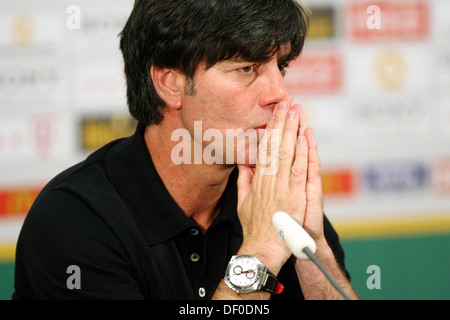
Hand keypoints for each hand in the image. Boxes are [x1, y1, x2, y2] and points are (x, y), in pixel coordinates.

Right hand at [236, 99, 323, 273]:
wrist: (260, 248)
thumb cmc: (254, 228)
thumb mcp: (242, 202)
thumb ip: (243, 181)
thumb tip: (243, 164)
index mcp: (257, 179)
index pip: (263, 148)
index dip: (270, 129)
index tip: (274, 114)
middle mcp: (268, 178)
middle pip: (274, 145)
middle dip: (281, 122)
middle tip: (287, 103)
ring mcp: (281, 185)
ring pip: (286, 151)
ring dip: (291, 129)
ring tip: (295, 111)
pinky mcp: (293, 194)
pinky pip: (298, 168)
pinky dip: (302, 150)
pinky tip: (304, 135)